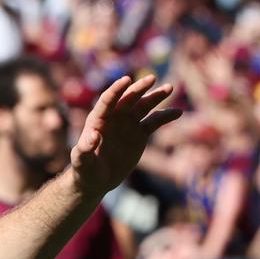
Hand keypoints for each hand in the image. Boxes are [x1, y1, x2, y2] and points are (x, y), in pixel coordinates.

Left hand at [70, 75, 180, 196]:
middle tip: (151, 79)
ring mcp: (128, 124)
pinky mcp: (139, 134)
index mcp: (97, 121)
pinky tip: (178, 112)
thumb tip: (93, 136)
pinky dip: (165, 116)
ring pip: (143, 106)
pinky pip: (154, 121)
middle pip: (128, 99)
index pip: (107, 101)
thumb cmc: (84, 170)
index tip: (126, 79)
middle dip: (139, 88)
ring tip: (169, 87)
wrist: (96, 180)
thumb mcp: (81, 161)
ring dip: (156, 96)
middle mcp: (114, 118)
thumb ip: (84, 149)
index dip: (116, 90)